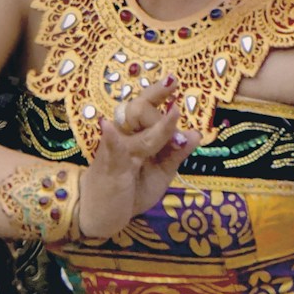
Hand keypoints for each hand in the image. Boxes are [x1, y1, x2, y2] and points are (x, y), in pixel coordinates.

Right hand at [76, 77, 200, 240]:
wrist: (98, 214)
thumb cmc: (128, 189)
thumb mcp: (159, 173)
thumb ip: (174, 154)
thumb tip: (196, 134)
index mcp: (135, 134)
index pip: (146, 106)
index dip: (158, 92)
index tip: (172, 79)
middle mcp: (124, 136)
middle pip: (139, 109)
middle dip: (159, 103)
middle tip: (175, 99)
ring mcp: (116, 150)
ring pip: (138, 132)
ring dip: (158, 126)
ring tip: (174, 113)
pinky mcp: (110, 167)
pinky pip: (112, 150)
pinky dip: (112, 138)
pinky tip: (107, 126)